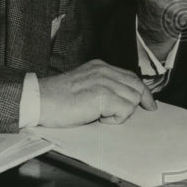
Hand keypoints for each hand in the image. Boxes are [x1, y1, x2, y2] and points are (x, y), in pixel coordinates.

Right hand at [38, 59, 155, 126]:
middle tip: (141, 112)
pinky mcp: (102, 96)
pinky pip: (125, 110)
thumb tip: (120, 100)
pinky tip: (98, 119)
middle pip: (137, 86)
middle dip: (140, 102)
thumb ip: (102, 86)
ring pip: (133, 99)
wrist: (37, 101)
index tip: (148, 103)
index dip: (142, 91)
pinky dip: (115, 119)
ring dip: (121, 112)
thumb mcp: (83, 85)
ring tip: (101, 116)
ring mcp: (104, 82)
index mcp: (100, 66)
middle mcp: (104, 71)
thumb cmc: (56, 99)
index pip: (131, 77)